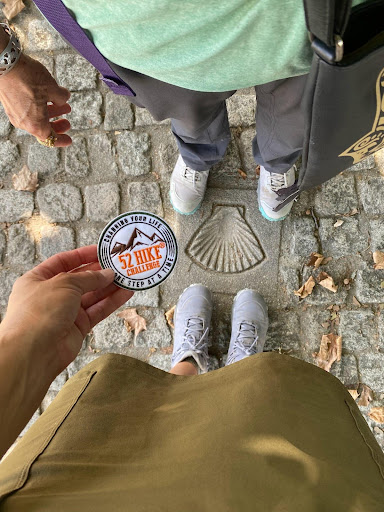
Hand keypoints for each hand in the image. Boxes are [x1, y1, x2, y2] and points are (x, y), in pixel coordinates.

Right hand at [0, 53, 71, 145]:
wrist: (5, 63)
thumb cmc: (29, 78)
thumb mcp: (53, 88)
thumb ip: (61, 98)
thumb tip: (63, 100)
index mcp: (35, 125)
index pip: (50, 139)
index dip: (61, 140)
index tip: (69, 140)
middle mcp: (24, 123)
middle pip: (43, 129)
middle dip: (57, 125)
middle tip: (67, 122)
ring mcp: (15, 113)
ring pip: (35, 118)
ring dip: (50, 113)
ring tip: (62, 105)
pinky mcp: (9, 104)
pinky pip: (27, 111)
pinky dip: (38, 107)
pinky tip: (47, 96)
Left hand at [0, 246, 132, 375]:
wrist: (34, 351)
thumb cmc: (40, 311)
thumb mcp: (65, 284)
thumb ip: (88, 278)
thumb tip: (107, 274)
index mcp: (38, 279)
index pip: (63, 261)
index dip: (83, 255)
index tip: (102, 250)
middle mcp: (51, 295)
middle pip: (80, 279)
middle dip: (100, 271)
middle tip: (120, 264)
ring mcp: (65, 312)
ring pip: (92, 296)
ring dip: (110, 286)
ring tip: (128, 277)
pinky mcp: (78, 327)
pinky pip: (97, 310)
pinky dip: (111, 302)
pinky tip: (126, 293)